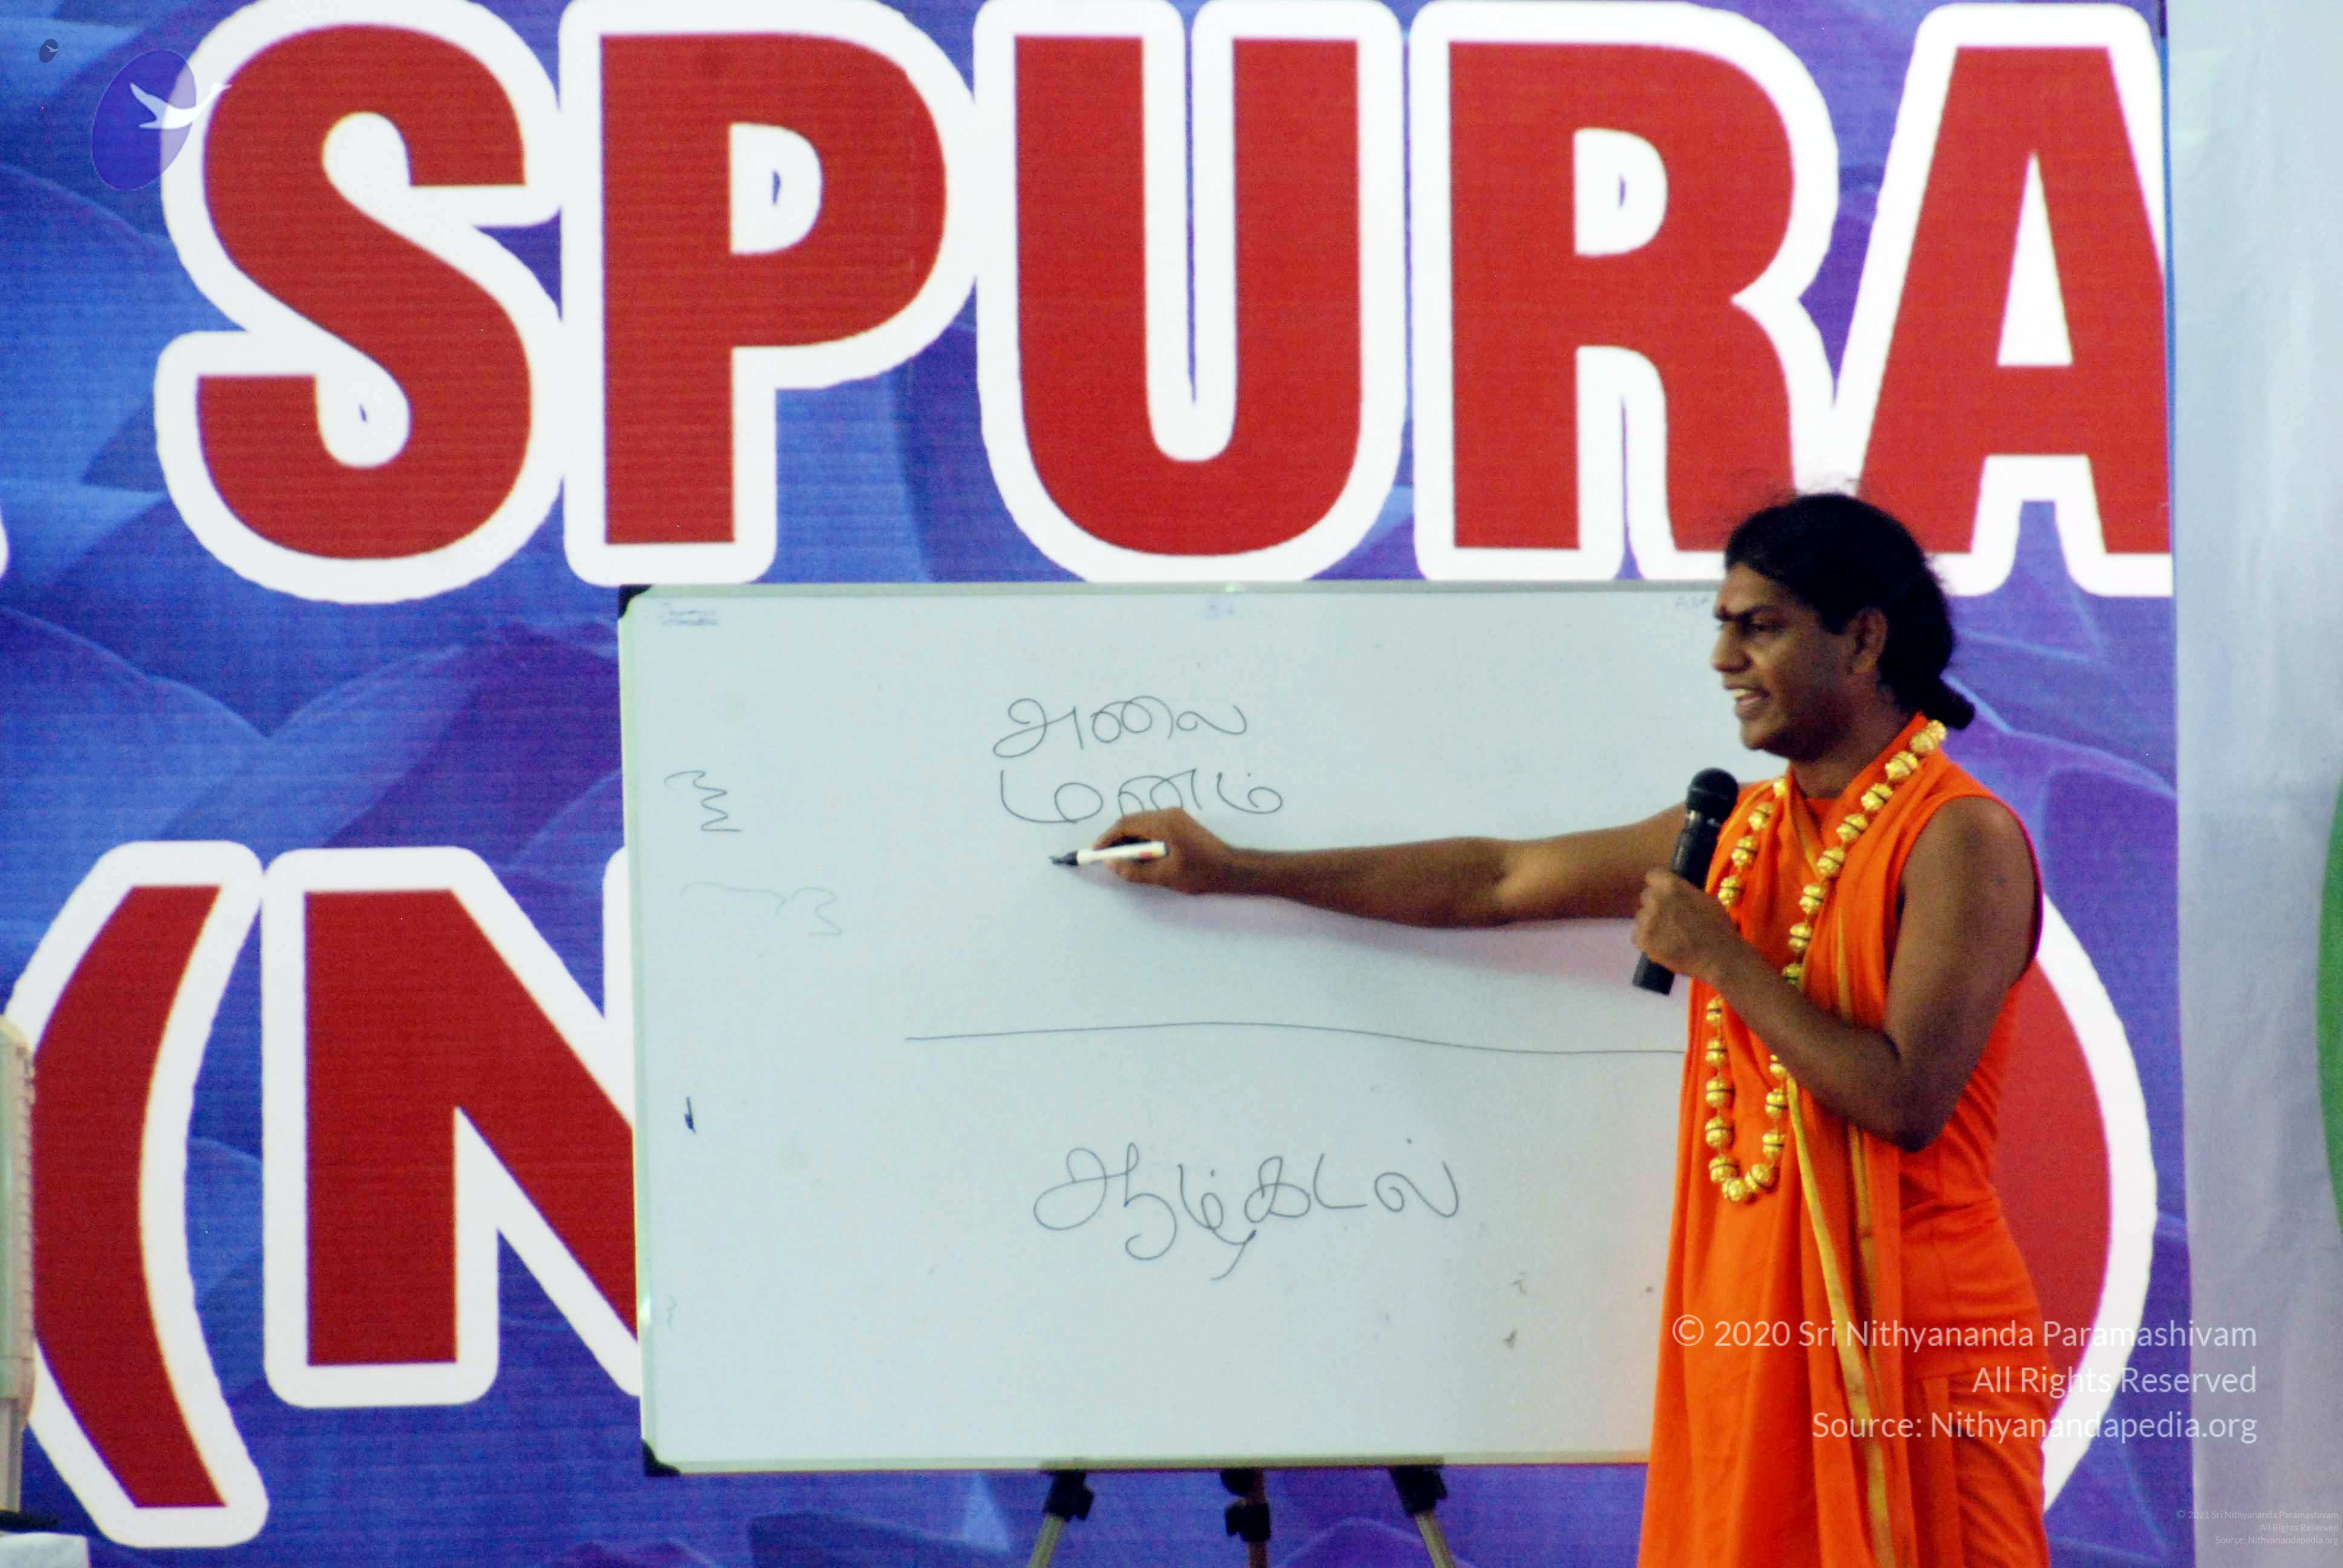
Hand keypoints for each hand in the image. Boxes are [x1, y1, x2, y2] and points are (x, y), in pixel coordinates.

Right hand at [1092, 809, 1236, 894]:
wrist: (1232, 869)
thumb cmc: (1201, 873)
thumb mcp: (1164, 876)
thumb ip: (1134, 871)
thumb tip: (1111, 865)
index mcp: (1164, 823)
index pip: (1126, 825)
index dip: (1107, 839)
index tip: (1096, 853)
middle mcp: (1168, 814)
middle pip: (1132, 822)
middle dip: (1116, 839)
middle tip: (1106, 858)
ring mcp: (1175, 817)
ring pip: (1142, 824)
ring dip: (1130, 840)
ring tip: (1123, 861)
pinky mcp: (1180, 824)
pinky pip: (1153, 827)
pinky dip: (1142, 840)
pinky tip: (1142, 857)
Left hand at [1631, 870, 1745, 987]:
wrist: (1718, 958)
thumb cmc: (1718, 928)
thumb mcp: (1706, 899)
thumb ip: (1685, 892)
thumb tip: (1674, 892)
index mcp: (1672, 885)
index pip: (1652, 875)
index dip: (1659, 885)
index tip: (1664, 894)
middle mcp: (1656, 899)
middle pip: (1646, 896)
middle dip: (1655, 905)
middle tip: (1669, 918)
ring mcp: (1647, 920)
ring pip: (1641, 916)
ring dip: (1650, 923)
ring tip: (1668, 935)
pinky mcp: (1643, 939)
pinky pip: (1637, 935)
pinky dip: (1646, 940)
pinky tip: (1661, 945)